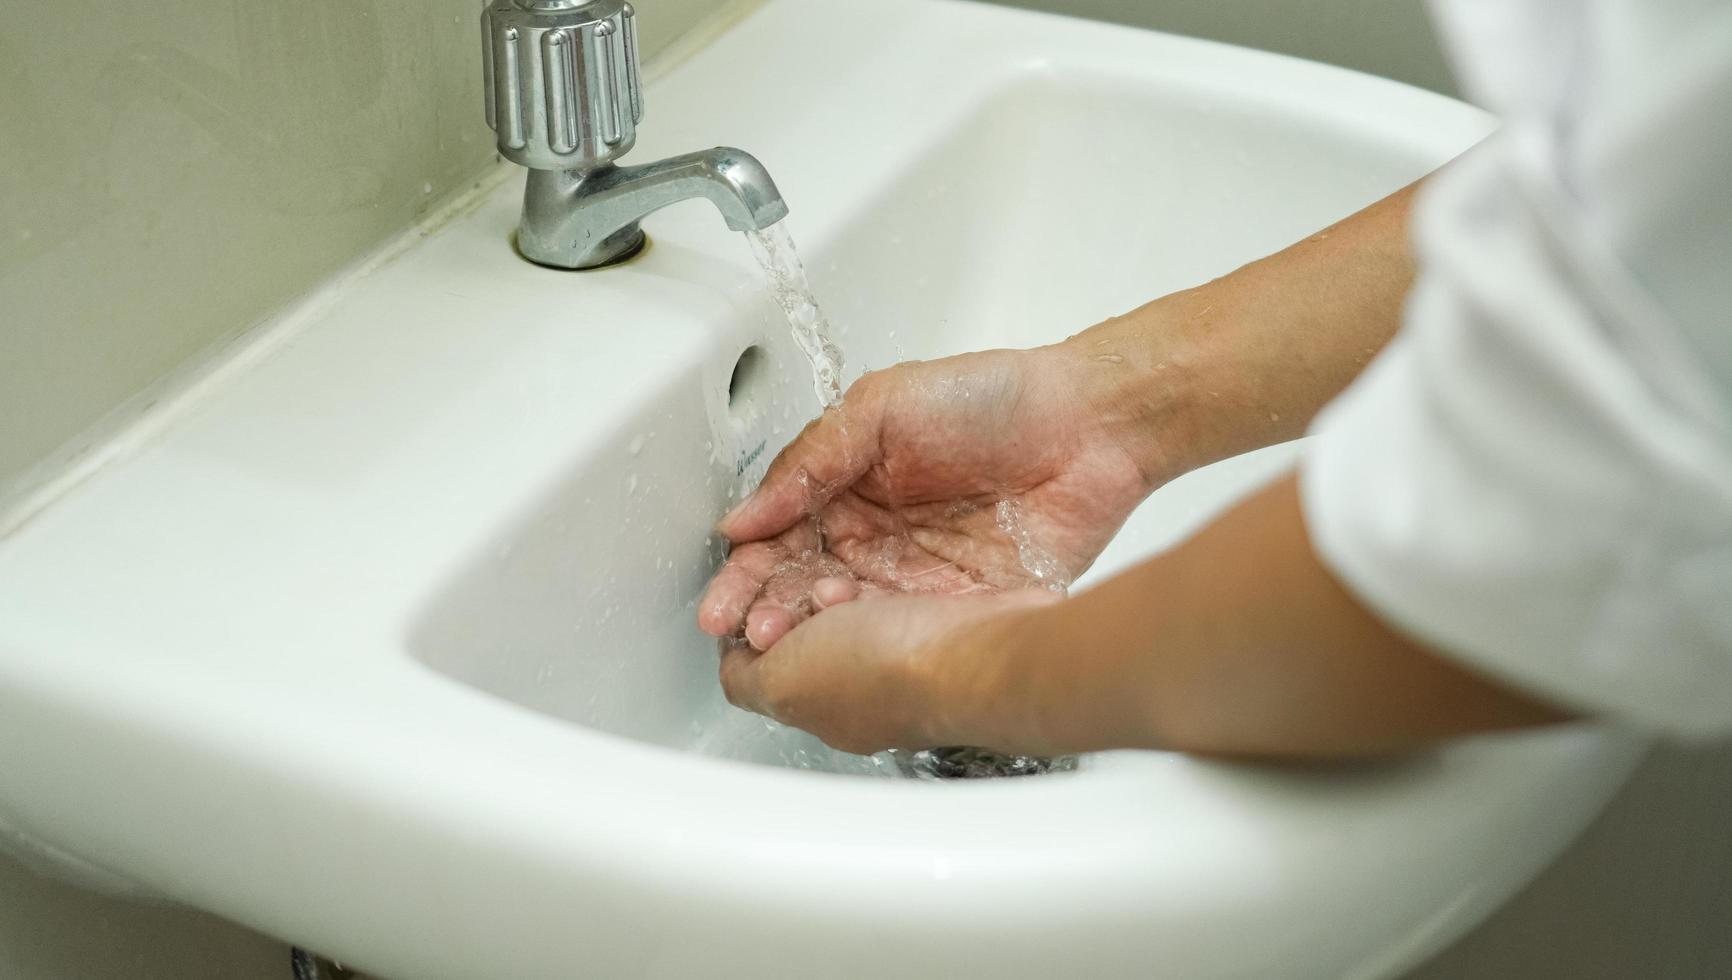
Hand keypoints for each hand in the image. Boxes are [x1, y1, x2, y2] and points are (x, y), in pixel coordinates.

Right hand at [697, 343, 1164, 650]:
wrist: (1093, 425)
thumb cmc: (995, 398)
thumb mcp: (882, 406)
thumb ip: (813, 460)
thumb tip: (745, 515)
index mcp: (844, 487)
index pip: (777, 538)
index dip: (746, 570)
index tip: (722, 599)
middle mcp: (872, 537)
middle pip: (800, 585)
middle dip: (764, 610)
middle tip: (745, 629)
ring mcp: (913, 576)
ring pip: (844, 618)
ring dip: (807, 633)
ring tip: (782, 639)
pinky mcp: (958, 605)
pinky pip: (904, 633)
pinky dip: (871, 645)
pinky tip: (842, 649)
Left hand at [718, 588, 1062, 754]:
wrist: (979, 654)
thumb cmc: (887, 672)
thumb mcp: (785, 682)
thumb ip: (746, 676)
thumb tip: (735, 664)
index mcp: (824, 709)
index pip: (772, 662)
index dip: (756, 623)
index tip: (752, 605)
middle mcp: (867, 689)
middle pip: (810, 630)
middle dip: (796, 598)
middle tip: (805, 591)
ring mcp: (910, 657)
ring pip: (853, 604)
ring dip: (836, 583)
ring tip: (840, 584)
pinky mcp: (948, 623)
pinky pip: (900, 588)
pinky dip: (884, 574)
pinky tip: (884, 574)